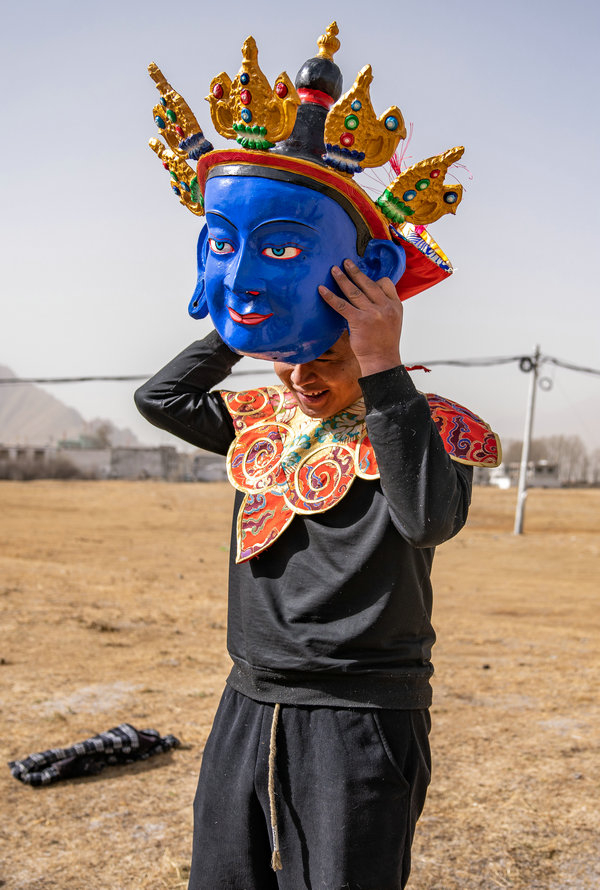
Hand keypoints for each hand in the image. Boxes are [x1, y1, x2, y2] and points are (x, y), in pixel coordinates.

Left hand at [318, 259, 402, 376]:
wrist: (382, 361)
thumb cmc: (384, 343)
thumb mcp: (393, 321)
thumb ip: (384, 307)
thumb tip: (368, 297)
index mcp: (395, 305)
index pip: (386, 283)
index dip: (374, 279)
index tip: (365, 277)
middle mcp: (385, 307)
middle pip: (368, 283)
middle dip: (355, 271)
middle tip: (346, 262)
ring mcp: (373, 313)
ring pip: (354, 291)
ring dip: (342, 278)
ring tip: (334, 270)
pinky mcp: (359, 321)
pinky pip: (342, 305)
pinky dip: (330, 296)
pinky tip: (322, 290)